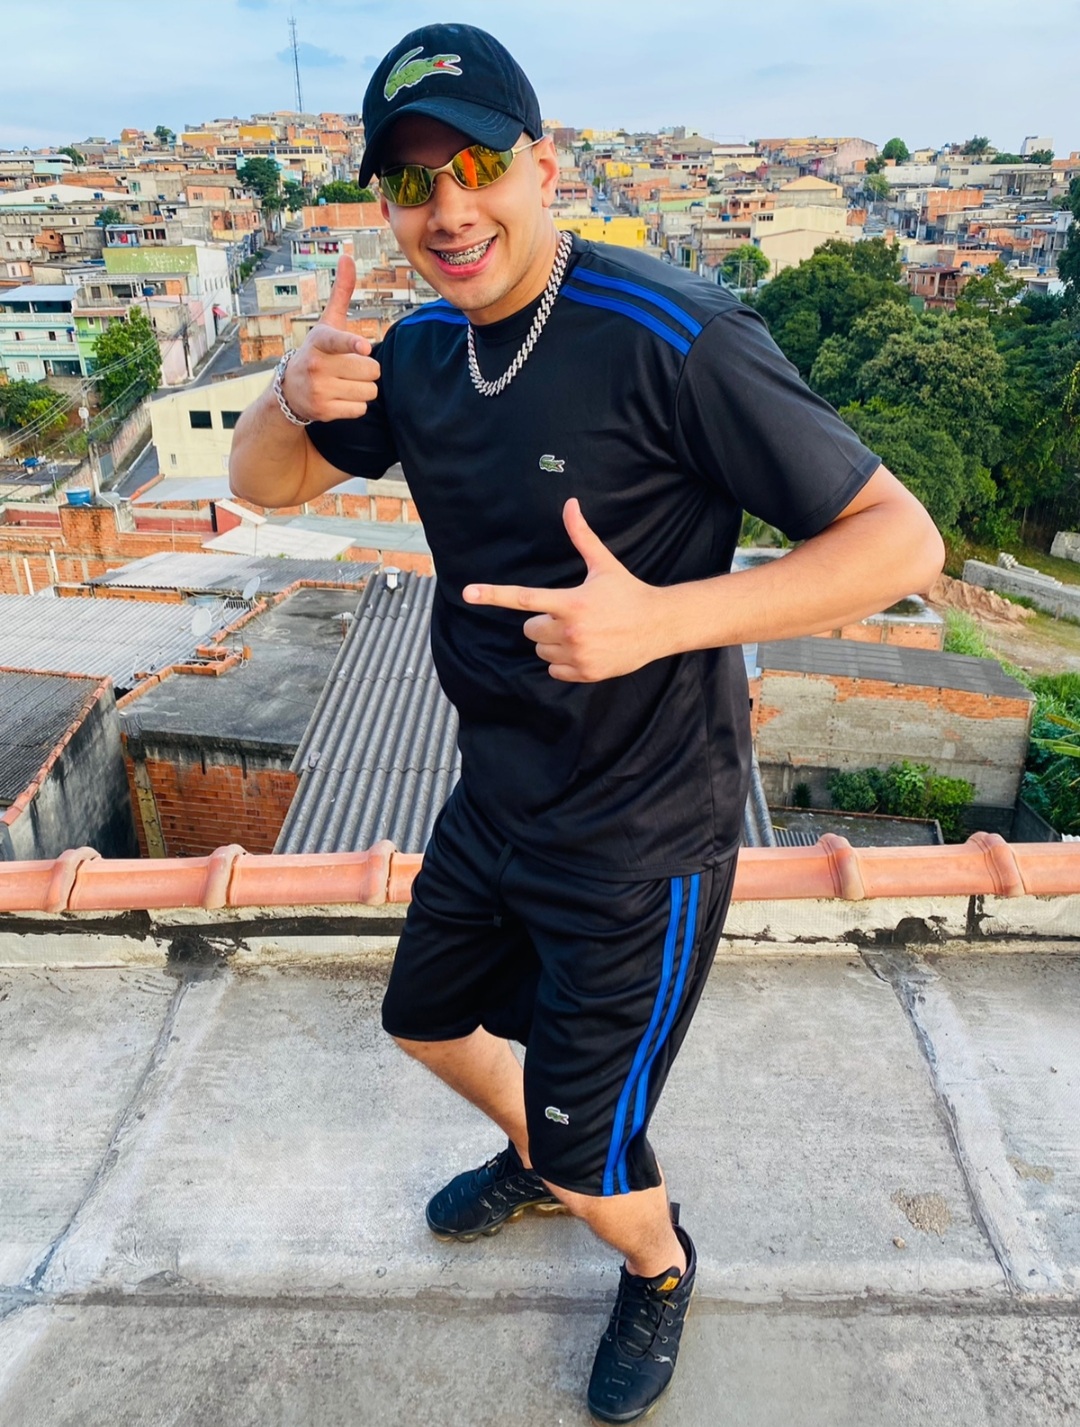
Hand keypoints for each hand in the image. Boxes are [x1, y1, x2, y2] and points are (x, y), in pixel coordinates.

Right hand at [279, 255, 380, 421]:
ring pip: (368, 391)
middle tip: (348, 368)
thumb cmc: (318, 351)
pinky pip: (360, 409)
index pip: (339, 341)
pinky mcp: (323, 411)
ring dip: (363, 389)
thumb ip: (341, 292)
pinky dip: (355, 406)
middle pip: (370, 370)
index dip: (352, 344)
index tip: (364, 347)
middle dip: (367, 370)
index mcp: (319, 340)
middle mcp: (316, 365)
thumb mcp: (327, 323)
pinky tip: (340, 398)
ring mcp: (318, 389)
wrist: (290, 391)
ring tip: (344, 383)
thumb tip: (348, 255)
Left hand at [462, 499, 667, 681]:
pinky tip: (585, 649)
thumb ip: (582, 536)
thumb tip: (570, 504)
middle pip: (529, 629)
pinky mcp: (585, 672)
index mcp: (571, 602)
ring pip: (541, 650)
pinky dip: (563, 661)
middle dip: (543, 622)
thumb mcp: (603, 564)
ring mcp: (578, 654)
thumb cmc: (627, 593)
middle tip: (569, 615)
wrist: (658, 626)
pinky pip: (554, 669)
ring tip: (581, 632)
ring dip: (552, 642)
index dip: (493, 594)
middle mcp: (571, 631)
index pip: (524, 598)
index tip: (468, 593)